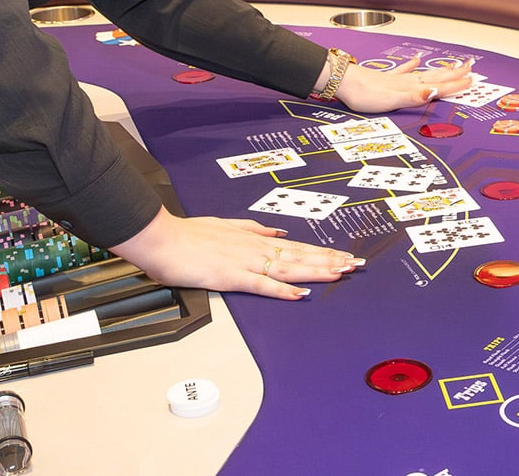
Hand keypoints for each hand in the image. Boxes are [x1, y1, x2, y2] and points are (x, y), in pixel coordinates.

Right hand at [110, 208, 363, 298]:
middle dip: (330, 261)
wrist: (162, 238)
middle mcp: (255, 248)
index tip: (344, 256)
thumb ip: (253, 229)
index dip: (322, 252)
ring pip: (288, 267)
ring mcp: (244, 262)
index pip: (296, 247)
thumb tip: (278, 233)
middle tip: (356, 266)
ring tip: (340, 274)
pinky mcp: (230, 276)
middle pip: (300, 256)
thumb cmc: (188, 235)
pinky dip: (281, 289)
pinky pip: (261, 284)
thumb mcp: (227, 225)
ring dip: (316, 270)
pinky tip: (299, 293)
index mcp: (255, 239)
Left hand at [335, 56, 473, 111]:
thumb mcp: (392, 101)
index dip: (455, 84)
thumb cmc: (365, 94)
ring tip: (453, 64)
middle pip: (436, 76)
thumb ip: (414, 98)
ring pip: (425, 73)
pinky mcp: (386, 78)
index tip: (471, 80)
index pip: (439, 86)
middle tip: (470, 68)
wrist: (343, 82)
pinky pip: (404, 70)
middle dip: (454, 74)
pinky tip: (416, 59)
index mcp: (411, 88)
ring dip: (440, 70)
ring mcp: (397, 79)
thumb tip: (434, 93)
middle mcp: (407, 81)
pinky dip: (412, 65)